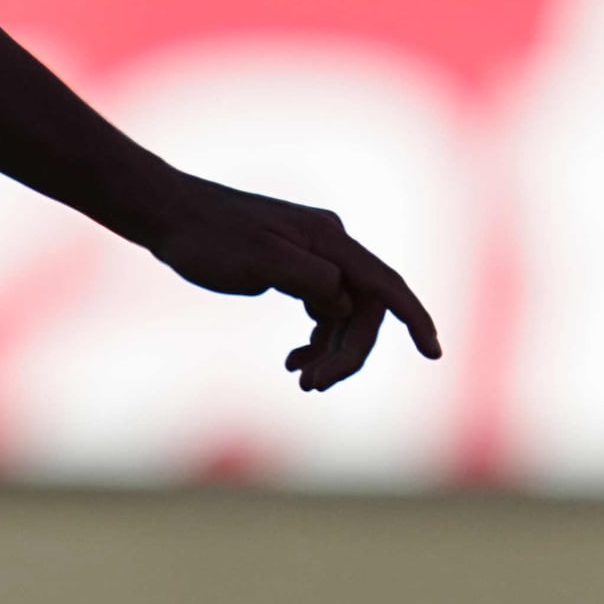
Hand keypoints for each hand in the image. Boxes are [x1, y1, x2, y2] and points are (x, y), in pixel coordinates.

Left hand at [136, 173, 441, 392]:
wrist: (170, 216)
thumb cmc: (207, 237)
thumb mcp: (257, 260)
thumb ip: (308, 280)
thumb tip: (345, 305)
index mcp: (329, 241)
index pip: (385, 285)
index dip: (413, 319)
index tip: (433, 354)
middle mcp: (330, 247)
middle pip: (362, 310)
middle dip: (347, 353)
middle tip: (312, 386)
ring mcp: (314, 258)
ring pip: (342, 316)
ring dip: (330, 352)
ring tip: (300, 379)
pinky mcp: (295, 269)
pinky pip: (322, 312)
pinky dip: (315, 340)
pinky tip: (294, 362)